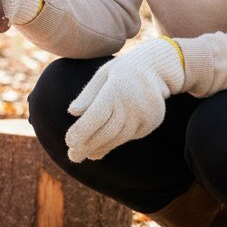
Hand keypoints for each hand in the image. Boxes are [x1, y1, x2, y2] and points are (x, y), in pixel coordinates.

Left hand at [65, 38, 185, 161]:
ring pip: (118, 138)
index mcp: (117, 89)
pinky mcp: (151, 123)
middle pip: (108, 130)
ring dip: (99, 148)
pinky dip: (112, 144)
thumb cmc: (122, 71)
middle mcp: (132, 104)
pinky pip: (128, 137)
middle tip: (72, 156)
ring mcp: (144, 115)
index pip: (98, 114)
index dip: (83, 130)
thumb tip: (72, 112)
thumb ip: (88, 94)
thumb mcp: (103, 74)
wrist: (158, 70)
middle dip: (88, 145)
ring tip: (83, 156)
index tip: (69, 142)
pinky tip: (99, 151)